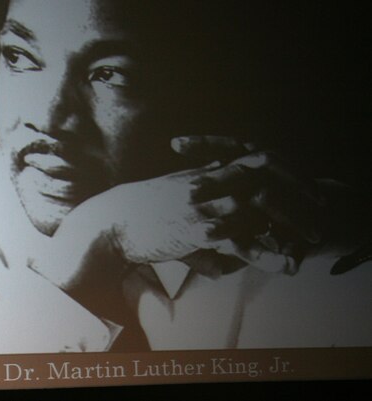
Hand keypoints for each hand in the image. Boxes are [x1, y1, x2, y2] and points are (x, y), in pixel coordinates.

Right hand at [28, 135, 315, 318]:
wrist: (110, 220)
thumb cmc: (142, 214)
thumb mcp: (175, 200)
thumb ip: (204, 210)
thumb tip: (228, 244)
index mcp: (201, 171)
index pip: (251, 160)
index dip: (280, 172)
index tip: (302, 188)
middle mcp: (205, 182)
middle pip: (262, 179)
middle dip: (293, 195)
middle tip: (314, 215)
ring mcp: (201, 204)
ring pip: (256, 207)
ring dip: (287, 223)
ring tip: (307, 242)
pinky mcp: (195, 229)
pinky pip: (239, 239)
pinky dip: (265, 251)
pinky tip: (283, 263)